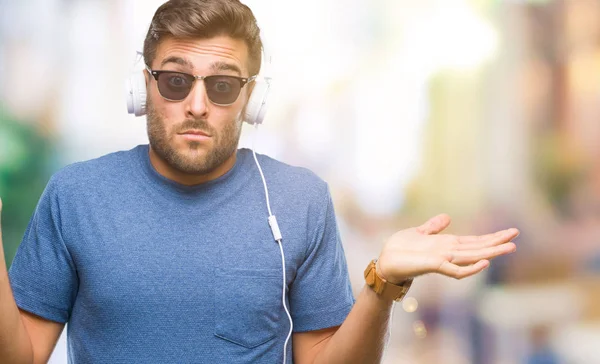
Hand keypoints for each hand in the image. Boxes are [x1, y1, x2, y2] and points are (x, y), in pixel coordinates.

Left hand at [377, 214, 518, 283]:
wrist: (385, 261)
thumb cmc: (400, 249)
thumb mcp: (419, 232)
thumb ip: (433, 227)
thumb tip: (447, 217)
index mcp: (447, 245)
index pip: (474, 241)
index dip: (491, 237)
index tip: (509, 232)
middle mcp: (449, 253)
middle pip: (478, 248)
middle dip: (497, 242)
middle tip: (516, 235)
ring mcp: (444, 260)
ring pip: (473, 257)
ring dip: (491, 252)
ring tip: (509, 247)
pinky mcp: (435, 266)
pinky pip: (456, 270)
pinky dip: (470, 268)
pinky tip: (484, 263)